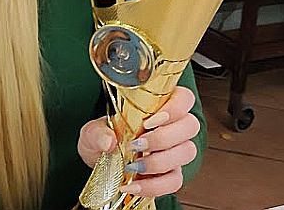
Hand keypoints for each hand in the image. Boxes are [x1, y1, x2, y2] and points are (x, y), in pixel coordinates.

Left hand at [77, 86, 200, 197]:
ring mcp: (174, 151)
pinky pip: (175, 181)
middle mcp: (172, 127)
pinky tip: (133, 185)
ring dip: (159, 161)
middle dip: (164, 137)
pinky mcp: (170, 174)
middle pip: (190, 125)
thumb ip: (98, 132)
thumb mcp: (92, 131)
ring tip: (132, 165)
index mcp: (157, 107)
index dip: (174, 107)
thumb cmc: (102, 137)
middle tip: (137, 144)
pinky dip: (154, 186)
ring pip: (187, 152)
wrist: (98, 160)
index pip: (183, 98)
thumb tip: (108, 141)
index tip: (149, 121)